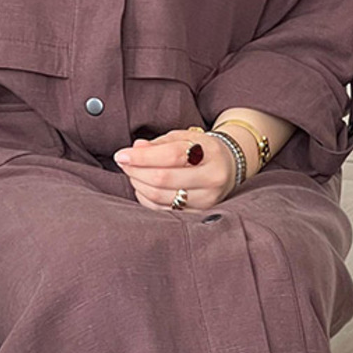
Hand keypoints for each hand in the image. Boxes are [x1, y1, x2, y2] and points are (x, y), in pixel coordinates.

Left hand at [113, 128, 235, 212]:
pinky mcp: (198, 214)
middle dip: (136, 171)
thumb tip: (135, 149)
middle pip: (163, 178)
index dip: (142, 156)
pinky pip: (163, 210)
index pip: (171, 155)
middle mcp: (212, 178)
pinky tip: (143, 187)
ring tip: (133, 174)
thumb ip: (159, 144)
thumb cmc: (202, 150)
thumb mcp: (185, 138)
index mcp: (209, 153)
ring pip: (161, 197)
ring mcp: (207, 199)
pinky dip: (146, 198)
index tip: (122, 155)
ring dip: (139, 185)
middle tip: (124, 164)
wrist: (229, 168)